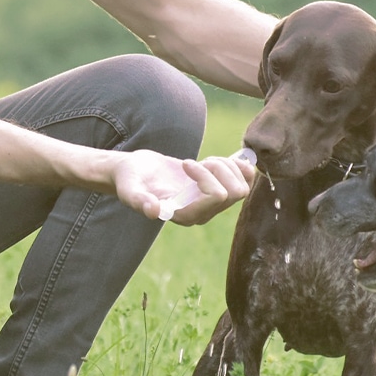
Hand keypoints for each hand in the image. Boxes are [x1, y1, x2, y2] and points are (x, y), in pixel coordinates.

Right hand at [113, 150, 254, 225]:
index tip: (185, 164)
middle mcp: (202, 213)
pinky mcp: (217, 189)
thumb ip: (139, 201)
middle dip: (220, 170)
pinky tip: (218, 160)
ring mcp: (211, 204)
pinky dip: (238, 167)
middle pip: (236, 193)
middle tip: (198, 162)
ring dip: (227, 167)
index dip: (206, 175)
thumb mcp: (130, 189)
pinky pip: (244, 181)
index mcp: (185, 216)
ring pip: (243, 187)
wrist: (136, 173)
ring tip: (204, 161)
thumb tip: (152, 211)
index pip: (218, 196)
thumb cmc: (131, 180)